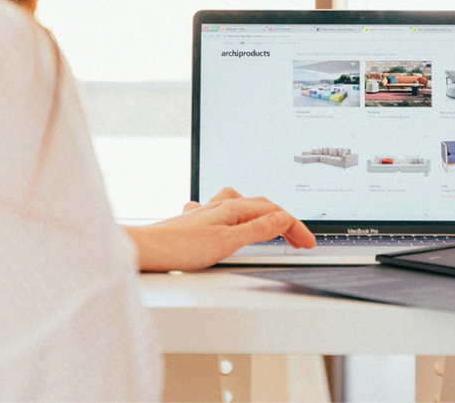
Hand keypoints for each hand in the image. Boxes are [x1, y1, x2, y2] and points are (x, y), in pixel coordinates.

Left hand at [123, 187, 315, 271]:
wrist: (146, 250)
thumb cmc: (179, 247)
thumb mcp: (226, 242)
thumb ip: (257, 230)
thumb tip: (283, 218)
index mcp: (232, 208)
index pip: (274, 213)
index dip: (295, 228)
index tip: (308, 243)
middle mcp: (220, 205)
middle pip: (261, 207)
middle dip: (284, 221)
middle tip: (299, 240)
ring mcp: (208, 213)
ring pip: (243, 206)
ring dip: (262, 215)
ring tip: (273, 226)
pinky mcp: (196, 223)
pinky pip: (224, 212)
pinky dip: (238, 217)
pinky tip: (231, 224)